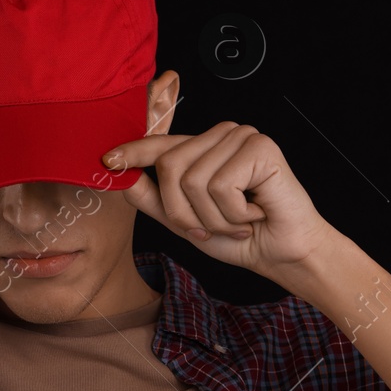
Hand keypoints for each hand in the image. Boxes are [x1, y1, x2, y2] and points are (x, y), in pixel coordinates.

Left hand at [102, 121, 338, 277]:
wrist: (283, 254)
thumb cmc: (241, 237)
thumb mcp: (187, 221)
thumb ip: (155, 200)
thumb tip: (121, 178)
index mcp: (204, 148)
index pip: (161, 144)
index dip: (133, 151)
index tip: (106, 160)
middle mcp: (221, 135)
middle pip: (169, 167)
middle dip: (184, 212)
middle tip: (210, 228)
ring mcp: (241, 137)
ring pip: (193, 180)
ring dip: (213, 218)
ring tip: (238, 222)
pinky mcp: (260, 147)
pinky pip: (220, 186)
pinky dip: (234, 214)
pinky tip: (255, 214)